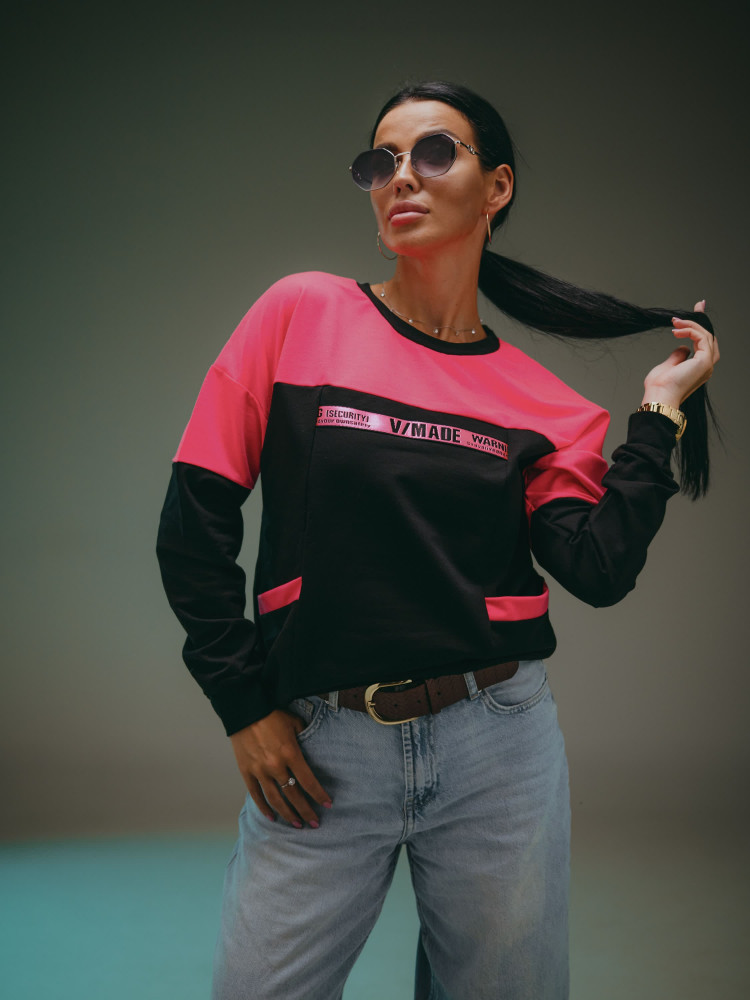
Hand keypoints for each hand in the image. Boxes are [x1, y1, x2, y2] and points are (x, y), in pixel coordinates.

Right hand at [229, 709, 331, 827]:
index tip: (327, 805)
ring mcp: (259, 771)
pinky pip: (255, 794)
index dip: (318, 795)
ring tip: (297, 824)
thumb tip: (312, 747)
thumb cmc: (272, 714)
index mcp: (291, 753)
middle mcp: (276, 766)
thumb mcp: (294, 722)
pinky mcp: (246, 772)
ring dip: (287, 814)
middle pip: (293, 795)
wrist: (245, 710)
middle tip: (315, 823)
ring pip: (275, 799)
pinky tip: (271, 817)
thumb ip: (304, 737)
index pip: (308, 781)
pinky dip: (263, 807)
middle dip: (306, 811)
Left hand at [642, 300, 718, 408]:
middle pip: (709, 337)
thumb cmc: (660, 386)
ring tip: (675, 322)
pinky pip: (701, 337)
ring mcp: (707, 364)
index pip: (704, 343)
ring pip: (706, 335)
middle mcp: (706, 366)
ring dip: (691, 325)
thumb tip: (683, 347)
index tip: (695, 313)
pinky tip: (676, 330)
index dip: (699, 327)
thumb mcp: (668, 366)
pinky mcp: (704, 361)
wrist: (659, 396)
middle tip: (698, 305)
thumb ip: (677, 356)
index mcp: (699, 368)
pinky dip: (690, 330)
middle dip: (702, 320)